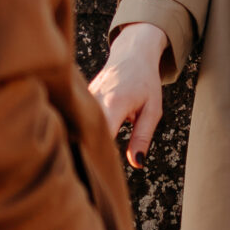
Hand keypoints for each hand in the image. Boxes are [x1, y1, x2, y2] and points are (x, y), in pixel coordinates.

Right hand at [89, 22, 167, 168]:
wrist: (133, 52)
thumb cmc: (145, 81)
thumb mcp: (153, 109)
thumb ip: (143, 136)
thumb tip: (136, 163)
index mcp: (114, 102)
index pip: (101, 135)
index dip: (99, 154)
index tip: (99, 172)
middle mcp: (95, 99)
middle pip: (84, 133)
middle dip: (86, 153)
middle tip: (88, 176)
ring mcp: (85, 97)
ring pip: (77, 126)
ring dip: (81, 142)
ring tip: (80, 164)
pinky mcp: (80, 98)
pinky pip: (77, 118)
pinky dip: (80, 131)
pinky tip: (79, 145)